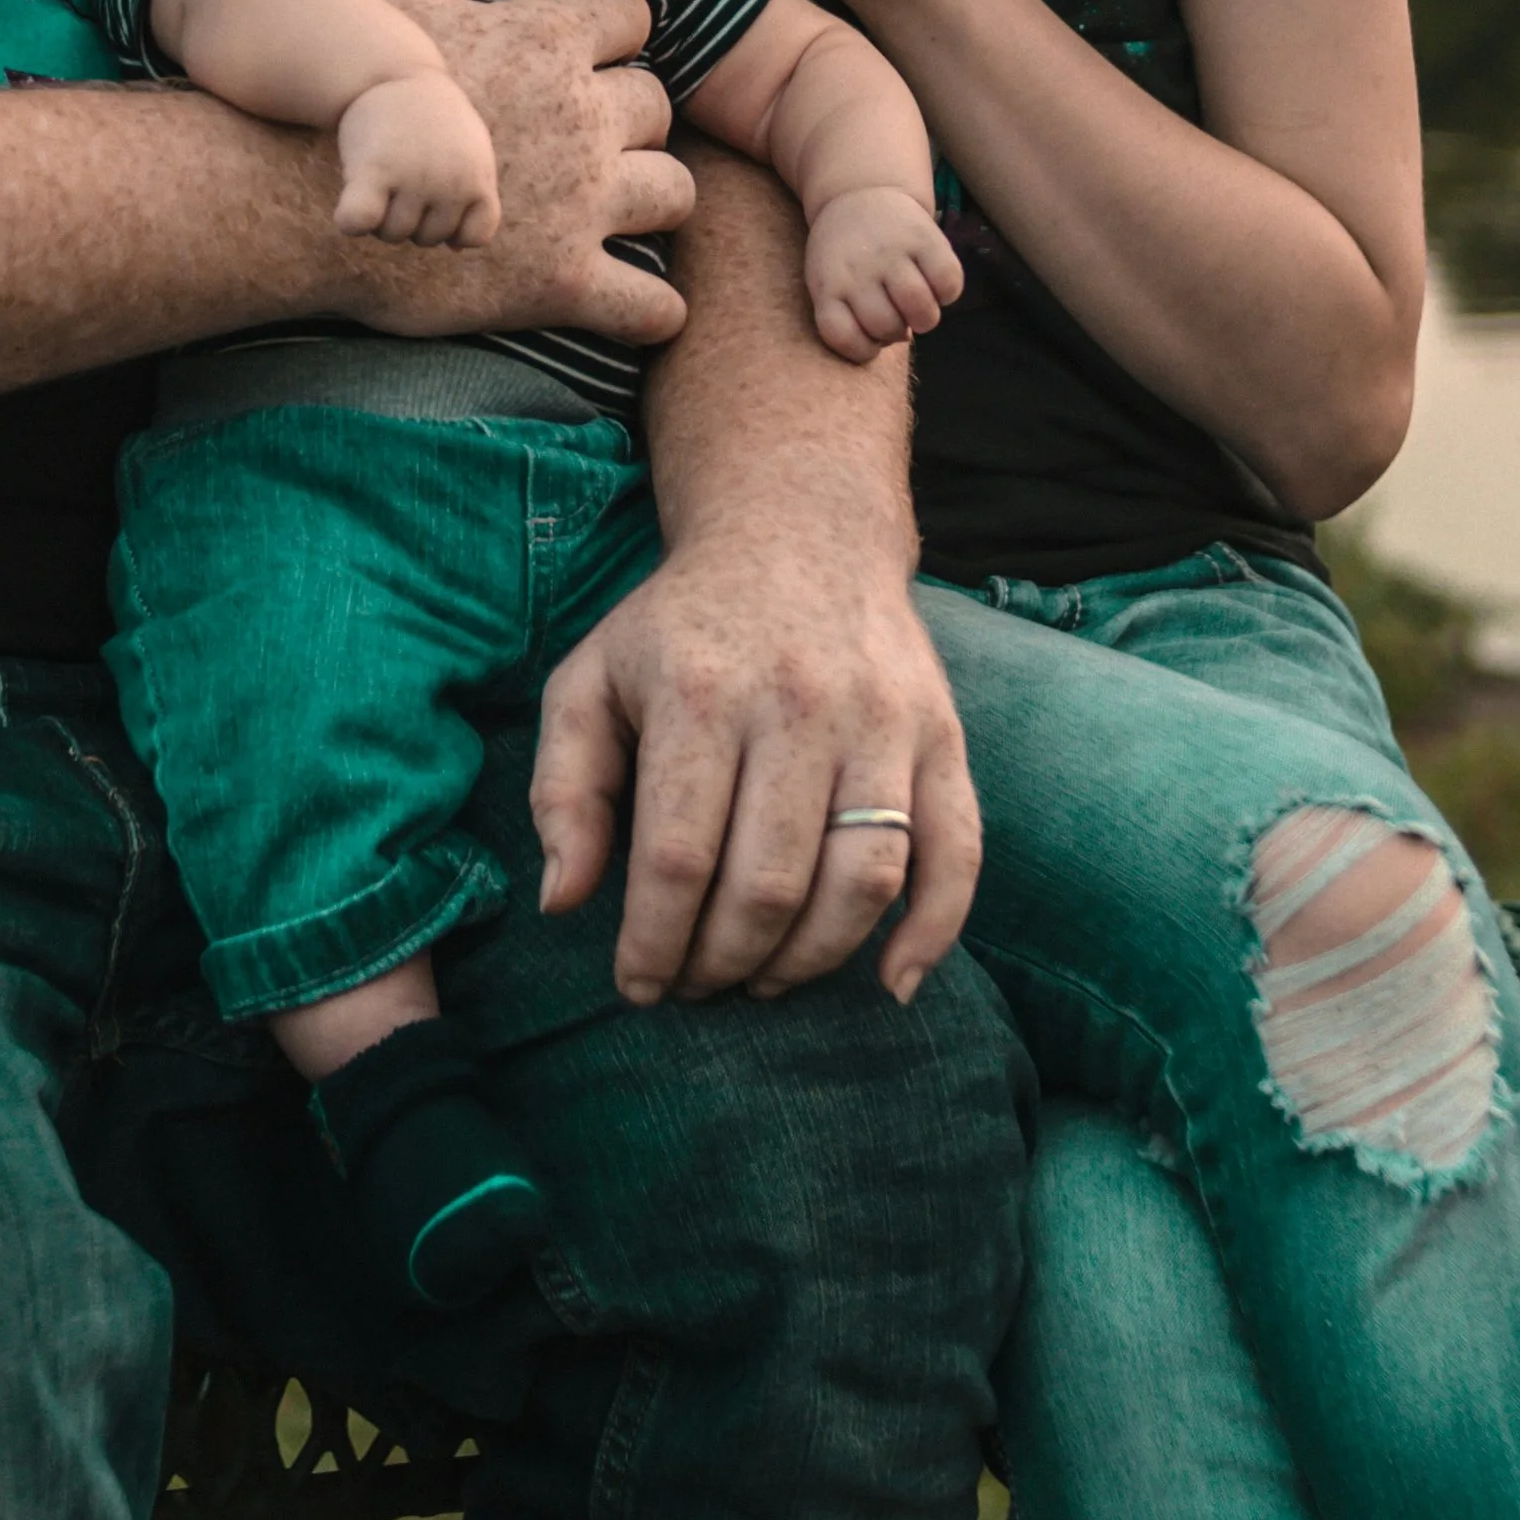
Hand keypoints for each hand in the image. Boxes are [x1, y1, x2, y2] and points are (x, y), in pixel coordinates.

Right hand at [340, 0, 691, 349]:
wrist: (300, 196)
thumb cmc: (339, 88)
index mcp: (548, 41)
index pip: (630, 14)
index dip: (609, 29)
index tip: (583, 51)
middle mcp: (582, 120)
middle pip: (655, 107)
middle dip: (628, 119)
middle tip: (583, 137)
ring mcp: (581, 205)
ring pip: (671, 194)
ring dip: (649, 198)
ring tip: (613, 208)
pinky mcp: (562, 283)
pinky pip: (647, 304)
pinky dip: (651, 308)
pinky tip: (638, 304)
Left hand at [529, 531, 979, 1005]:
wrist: (796, 533)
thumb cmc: (678, 629)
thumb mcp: (589, 681)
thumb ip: (563, 790)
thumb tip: (561, 903)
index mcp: (700, 691)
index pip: (677, 858)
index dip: (654, 944)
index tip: (638, 986)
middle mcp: (799, 704)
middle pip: (769, 883)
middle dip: (724, 962)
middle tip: (697, 985)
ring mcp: (883, 721)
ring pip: (862, 882)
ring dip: (809, 961)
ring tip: (763, 979)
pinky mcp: (942, 735)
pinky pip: (957, 854)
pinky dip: (933, 933)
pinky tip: (891, 983)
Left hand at [803, 186, 963, 361]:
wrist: (858, 194)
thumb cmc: (846, 257)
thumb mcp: (830, 282)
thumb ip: (854, 316)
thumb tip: (905, 337)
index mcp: (828, 284)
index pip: (842, 336)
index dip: (862, 350)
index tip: (869, 338)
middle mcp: (857, 268)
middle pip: (886, 326)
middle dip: (897, 332)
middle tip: (897, 315)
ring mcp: (890, 251)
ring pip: (920, 310)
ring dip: (925, 319)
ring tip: (919, 307)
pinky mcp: (923, 235)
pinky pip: (948, 282)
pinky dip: (948, 294)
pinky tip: (936, 285)